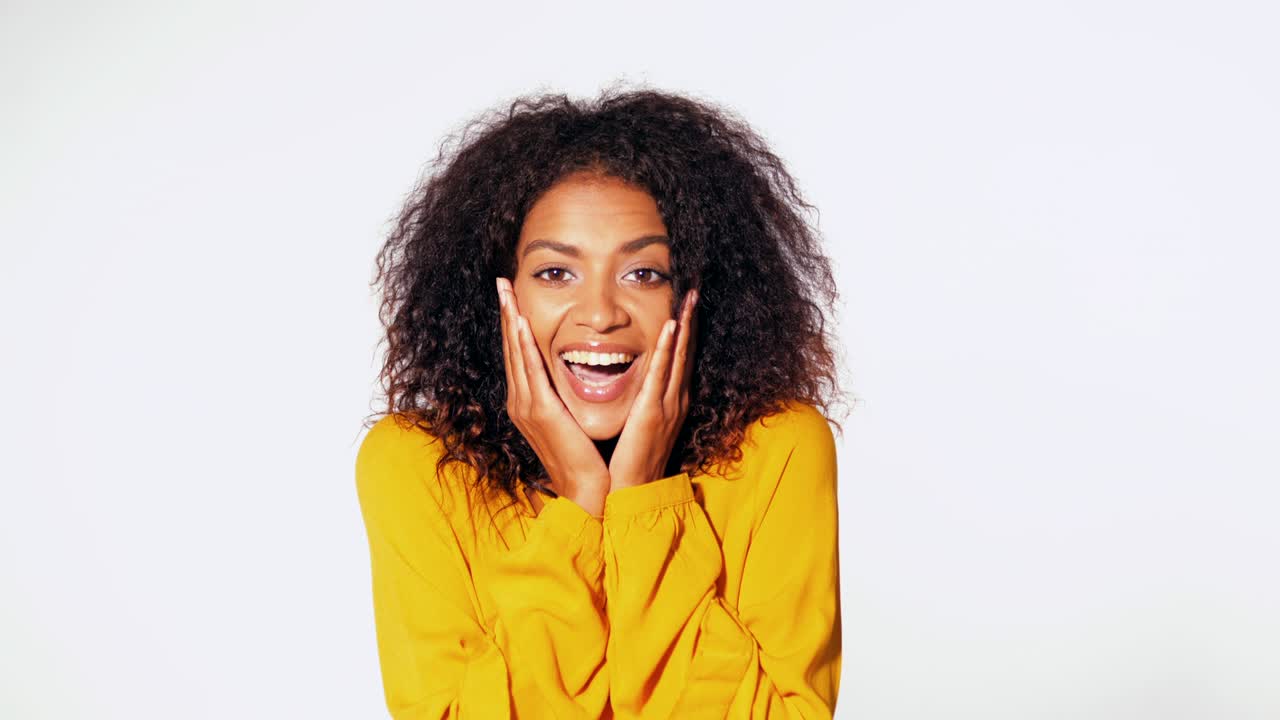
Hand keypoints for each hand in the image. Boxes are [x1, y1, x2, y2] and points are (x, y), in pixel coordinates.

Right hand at [497, 277, 610, 515]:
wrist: (586, 490)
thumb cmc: (585, 458)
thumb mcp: (571, 419)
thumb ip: (566, 397)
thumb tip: (574, 376)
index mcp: (529, 403)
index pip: (519, 354)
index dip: (513, 324)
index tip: (511, 296)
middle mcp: (521, 402)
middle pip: (510, 348)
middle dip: (506, 313)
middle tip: (501, 282)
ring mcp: (527, 406)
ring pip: (515, 354)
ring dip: (510, 319)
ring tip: (506, 291)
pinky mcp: (540, 411)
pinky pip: (529, 371)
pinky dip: (522, 344)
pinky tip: (519, 323)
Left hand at [608, 289, 697, 491]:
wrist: (630, 494)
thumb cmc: (628, 462)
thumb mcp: (638, 426)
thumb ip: (640, 404)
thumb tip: (633, 386)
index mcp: (668, 403)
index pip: (679, 359)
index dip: (685, 331)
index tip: (685, 304)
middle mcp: (674, 400)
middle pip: (686, 352)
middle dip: (691, 320)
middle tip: (694, 289)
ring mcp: (667, 406)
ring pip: (680, 357)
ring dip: (685, 325)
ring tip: (689, 297)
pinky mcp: (653, 414)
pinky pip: (662, 375)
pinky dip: (669, 350)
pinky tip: (672, 327)